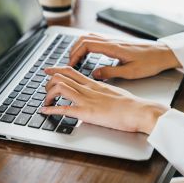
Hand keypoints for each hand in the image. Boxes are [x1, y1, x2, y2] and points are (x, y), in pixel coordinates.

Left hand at [42, 66, 167, 134]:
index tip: (48, 70)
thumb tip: (95, 92)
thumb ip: (101, 90)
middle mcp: (88, 89)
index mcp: (94, 83)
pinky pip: (64, 108)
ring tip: (45, 102)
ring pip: (60, 88)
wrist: (140, 110)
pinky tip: (44, 111)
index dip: (56, 70)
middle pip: (61, 77)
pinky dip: (51, 110)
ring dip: (48, 94)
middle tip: (45, 89)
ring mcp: (86, 99)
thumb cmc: (131, 104)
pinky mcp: (87, 112)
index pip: (71, 71)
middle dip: (48, 82)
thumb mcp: (113, 91)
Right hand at [69, 34, 180, 79]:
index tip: (71, 65)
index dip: (75, 54)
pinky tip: (88, 54)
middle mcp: (111, 41)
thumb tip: (94, 74)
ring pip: (89, 37)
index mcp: (113, 47)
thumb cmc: (150, 63)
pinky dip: (87, 45)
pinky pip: (96, 40)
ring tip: (75, 59)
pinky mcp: (116, 43)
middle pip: (84, 39)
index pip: (86, 45)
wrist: (164, 53)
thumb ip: (111, 72)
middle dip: (73, 50)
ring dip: (79, 46)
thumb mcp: (131, 72)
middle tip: (69, 64)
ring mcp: (113, 40)